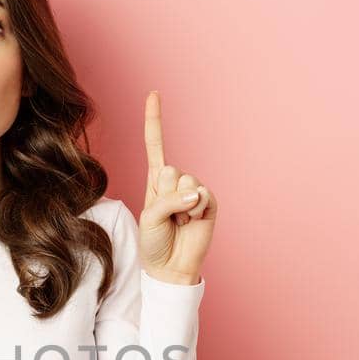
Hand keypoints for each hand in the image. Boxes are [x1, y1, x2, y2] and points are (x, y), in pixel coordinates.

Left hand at [137, 90, 215, 284]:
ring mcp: (193, 191)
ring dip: (179, 207)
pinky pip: (202, 195)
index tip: (154, 93)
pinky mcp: (209, 202)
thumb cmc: (155, 242)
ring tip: (178, 222)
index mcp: (156, 180)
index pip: (155, 144)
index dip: (155, 120)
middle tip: (167, 216)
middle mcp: (175, 181)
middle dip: (165, 196)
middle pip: (170, 170)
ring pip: (186, 183)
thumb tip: (195, 192)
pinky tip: (192, 223)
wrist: (171, 266)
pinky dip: (195, 211)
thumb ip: (167, 200)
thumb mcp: (149, 217)